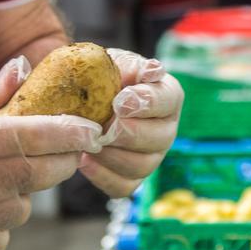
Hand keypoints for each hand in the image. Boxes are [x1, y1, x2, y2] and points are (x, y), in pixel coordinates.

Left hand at [76, 48, 182, 197]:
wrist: (81, 99)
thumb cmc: (100, 77)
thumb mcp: (112, 63)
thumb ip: (129, 67)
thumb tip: (153, 71)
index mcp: (167, 96)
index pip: (169, 100)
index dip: (147, 103)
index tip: (120, 102)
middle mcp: (166, 129)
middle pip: (159, 138)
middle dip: (127, 132)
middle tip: (102, 126)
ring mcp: (151, 156)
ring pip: (141, 166)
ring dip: (111, 154)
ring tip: (88, 141)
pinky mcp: (132, 177)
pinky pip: (123, 187)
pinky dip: (102, 175)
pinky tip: (83, 159)